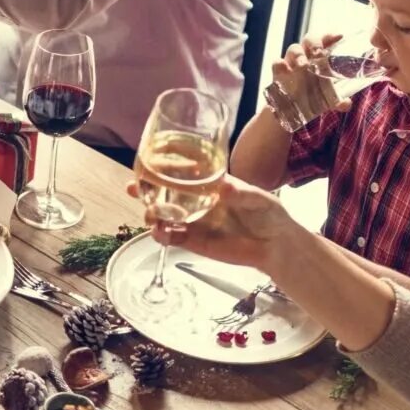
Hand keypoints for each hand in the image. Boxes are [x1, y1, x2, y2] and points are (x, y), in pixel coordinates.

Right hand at [147, 171, 296, 271]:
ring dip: (151, 214)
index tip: (147, 163)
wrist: (275, 246)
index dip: (162, 168)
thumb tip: (223, 188)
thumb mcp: (258, 198)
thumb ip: (241, 193)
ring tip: (150, 216)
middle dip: (145, 190)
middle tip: (134, 188)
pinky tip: (160, 233)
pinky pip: (172, 238)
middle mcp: (197, 201)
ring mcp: (194, 222)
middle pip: (164, 194)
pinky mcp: (194, 242)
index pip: (182, 173)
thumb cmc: (268, 214)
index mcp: (209, 185)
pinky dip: (162, 235)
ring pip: (164, 216)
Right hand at [264, 35, 342, 127]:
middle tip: (319, 53)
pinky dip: (280, 64)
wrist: (290, 111)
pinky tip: (285, 69)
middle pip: (308, 40)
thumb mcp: (327, 100)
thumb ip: (337, 101)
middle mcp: (305, 57)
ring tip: (303, 65)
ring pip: (293, 49)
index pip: (324, 41)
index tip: (338, 36)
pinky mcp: (278, 73)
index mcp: (318, 59)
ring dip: (299, 54)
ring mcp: (291, 64)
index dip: (330, 37)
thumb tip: (347, 104)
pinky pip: (277, 63)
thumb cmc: (311, 96)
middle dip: (314, 43)